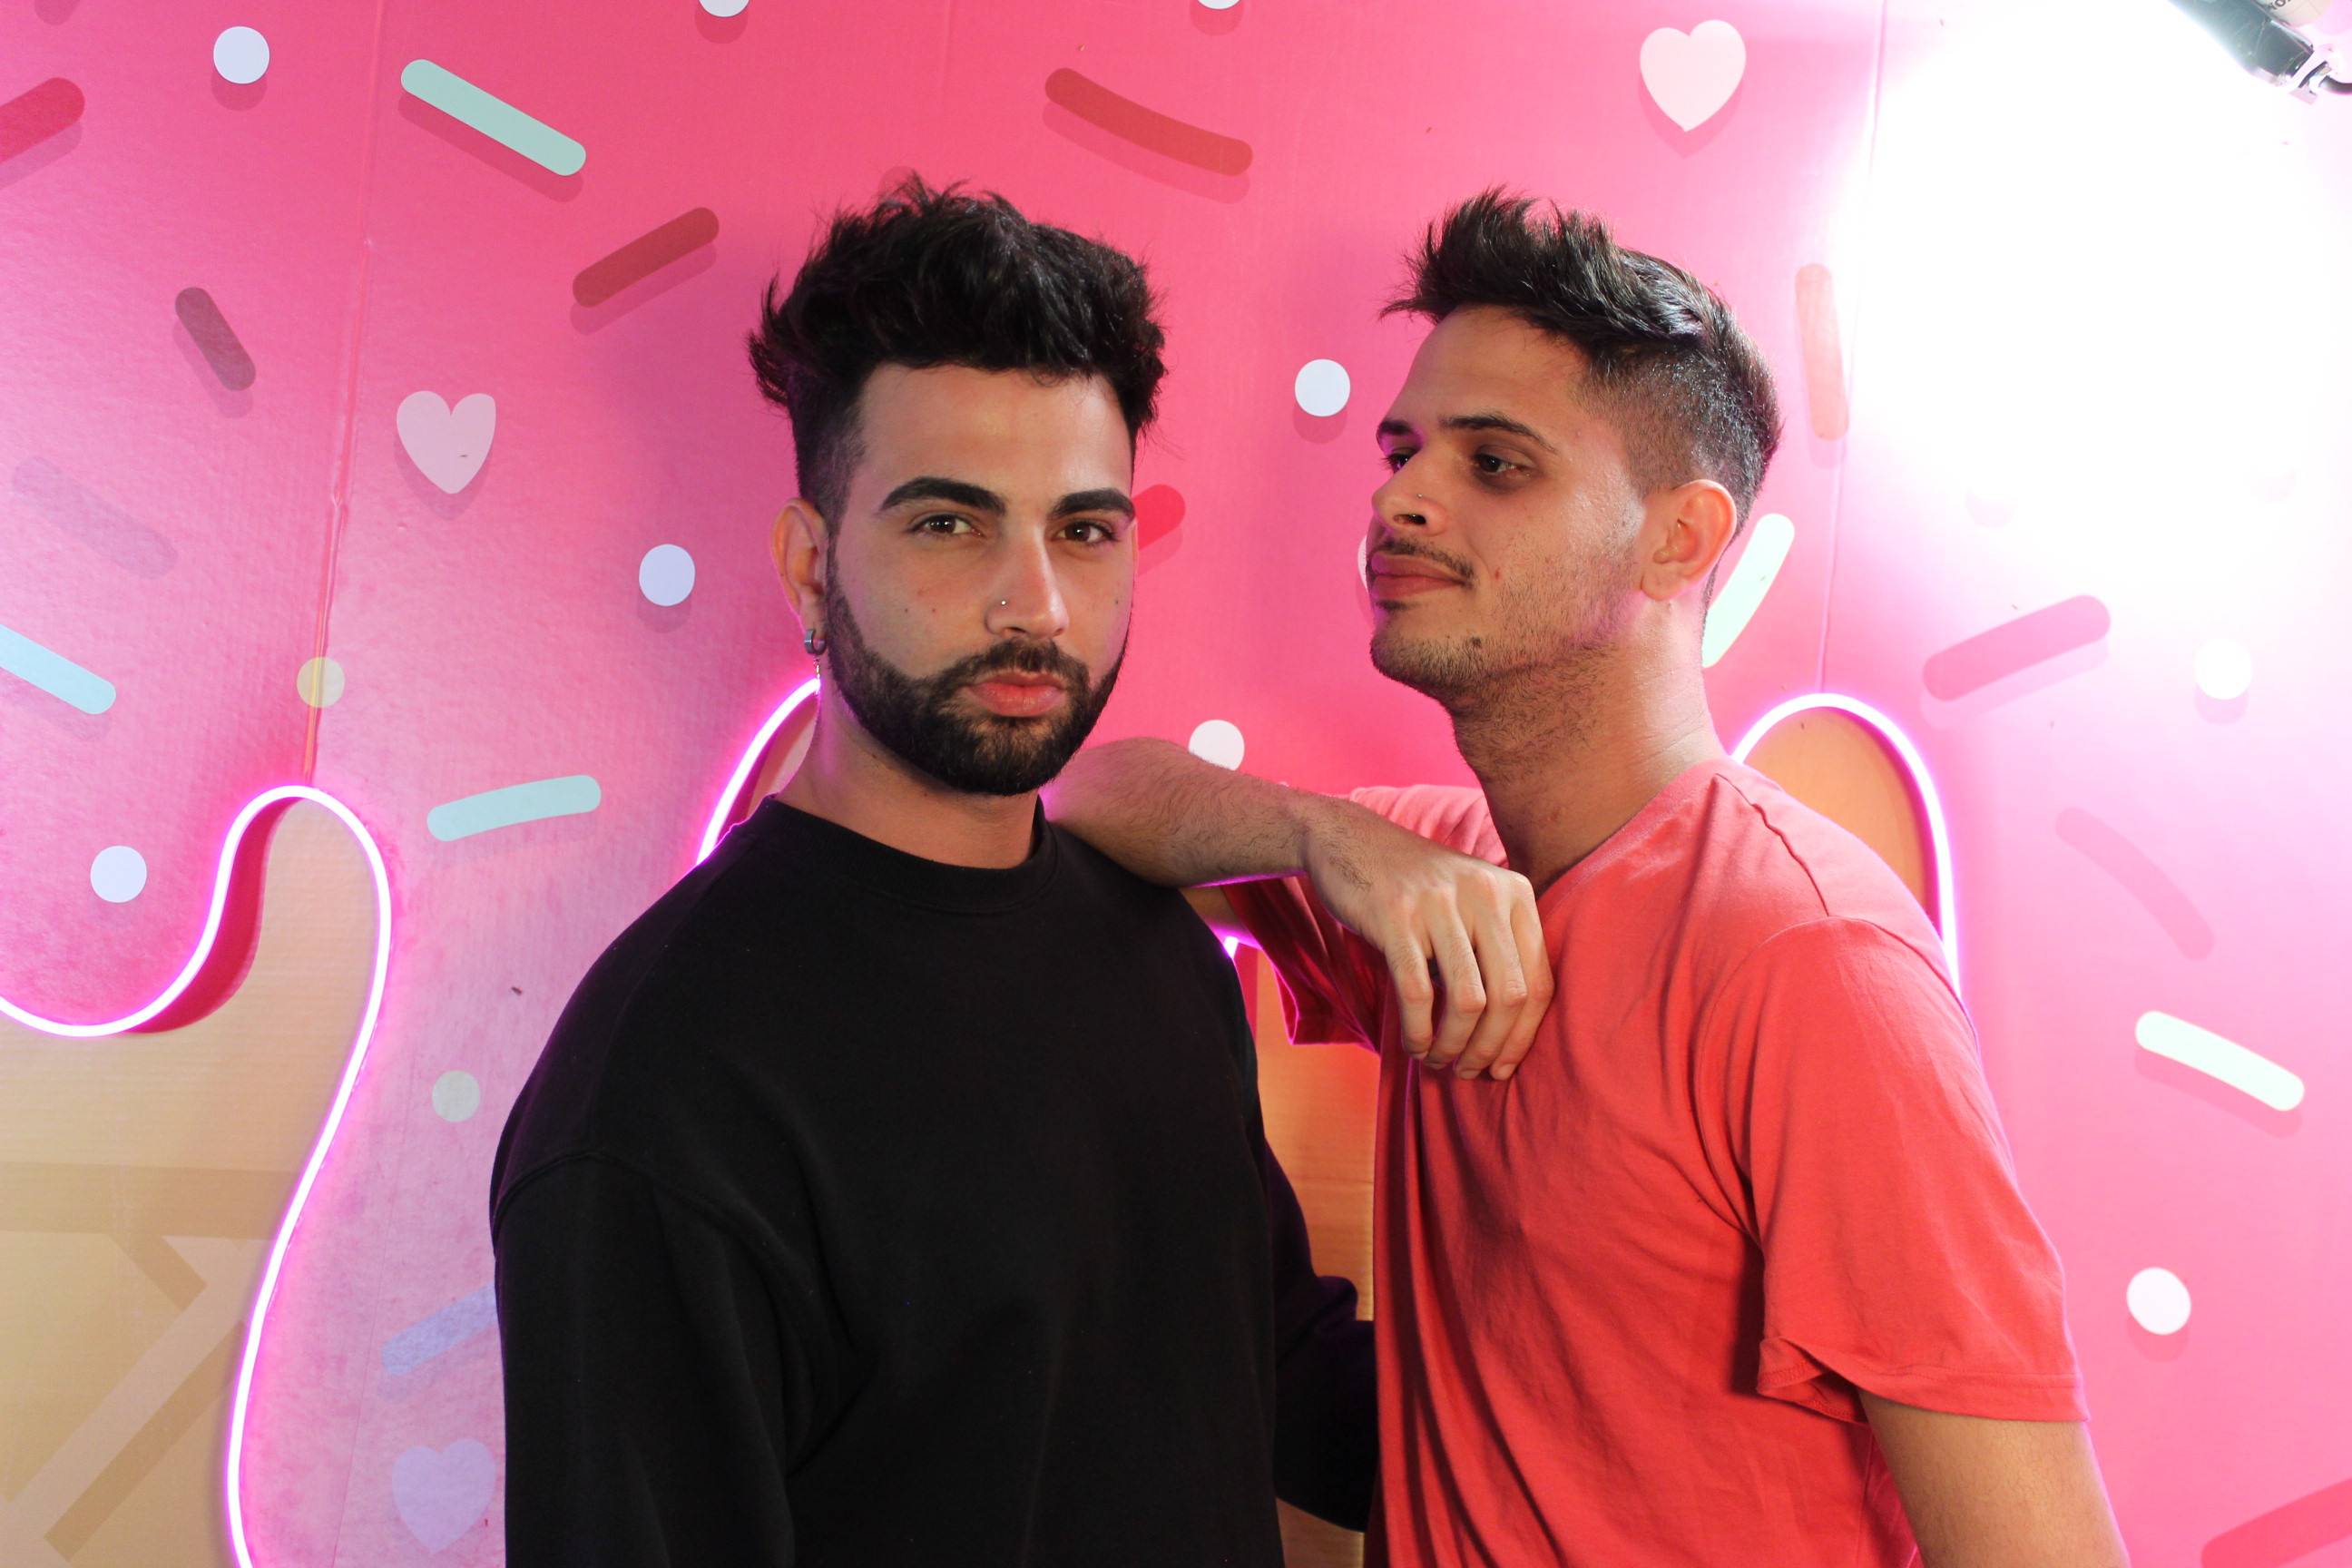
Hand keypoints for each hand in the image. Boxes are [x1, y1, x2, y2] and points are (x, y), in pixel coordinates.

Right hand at [1298, 798, 1552, 1079]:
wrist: (1351, 840)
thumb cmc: (1416, 889)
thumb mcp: (1472, 901)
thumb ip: (1498, 950)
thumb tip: (1510, 1038)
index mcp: (1515, 893)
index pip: (1539, 982)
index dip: (1523, 1037)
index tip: (1503, 1067)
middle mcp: (1486, 893)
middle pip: (1509, 997)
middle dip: (1490, 1048)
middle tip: (1469, 1072)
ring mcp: (1441, 902)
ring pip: (1468, 1001)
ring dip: (1454, 1045)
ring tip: (1439, 1060)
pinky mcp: (1397, 915)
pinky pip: (1417, 992)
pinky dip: (1418, 1031)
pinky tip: (1414, 1044)